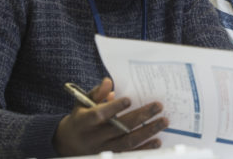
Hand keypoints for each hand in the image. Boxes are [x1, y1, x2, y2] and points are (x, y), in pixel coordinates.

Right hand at [53, 77, 168, 155]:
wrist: (69, 144)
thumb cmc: (80, 119)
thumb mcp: (82, 103)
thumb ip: (97, 93)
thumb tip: (109, 82)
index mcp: (85, 121)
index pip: (99, 115)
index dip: (114, 108)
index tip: (129, 100)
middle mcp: (95, 137)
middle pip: (120, 127)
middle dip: (141, 116)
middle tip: (158, 106)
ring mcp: (104, 149)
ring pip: (128, 142)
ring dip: (148, 132)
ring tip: (163, 121)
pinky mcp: (112, 157)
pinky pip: (130, 154)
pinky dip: (145, 149)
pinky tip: (157, 141)